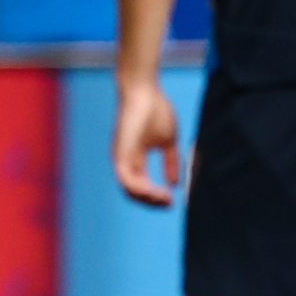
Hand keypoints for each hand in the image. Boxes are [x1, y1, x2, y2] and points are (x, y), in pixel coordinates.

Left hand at [112, 77, 182, 206]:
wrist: (144, 91)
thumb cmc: (155, 110)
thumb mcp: (169, 141)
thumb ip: (171, 162)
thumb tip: (175, 183)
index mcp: (136, 158)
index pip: (142, 186)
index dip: (156, 197)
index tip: (172, 202)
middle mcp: (126, 161)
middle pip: (134, 193)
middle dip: (152, 202)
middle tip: (169, 204)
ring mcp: (121, 158)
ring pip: (129, 190)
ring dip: (147, 198)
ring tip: (164, 199)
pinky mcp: (120, 154)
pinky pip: (126, 180)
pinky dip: (140, 189)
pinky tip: (155, 190)